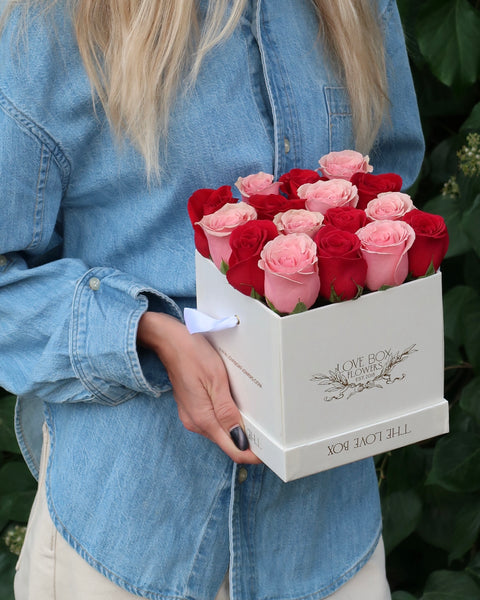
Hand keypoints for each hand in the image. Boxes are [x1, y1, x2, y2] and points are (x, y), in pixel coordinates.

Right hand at [137, 312, 260, 463]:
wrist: (170, 342)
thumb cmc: (194, 355)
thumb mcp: (216, 381)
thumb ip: (227, 412)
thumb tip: (240, 439)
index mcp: (203, 419)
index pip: (232, 449)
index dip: (251, 454)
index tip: (268, 452)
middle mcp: (195, 423)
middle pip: (227, 443)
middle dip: (247, 443)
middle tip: (269, 436)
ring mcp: (192, 417)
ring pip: (220, 433)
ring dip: (237, 430)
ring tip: (256, 420)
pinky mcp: (192, 409)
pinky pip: (212, 422)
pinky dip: (226, 420)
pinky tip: (236, 409)